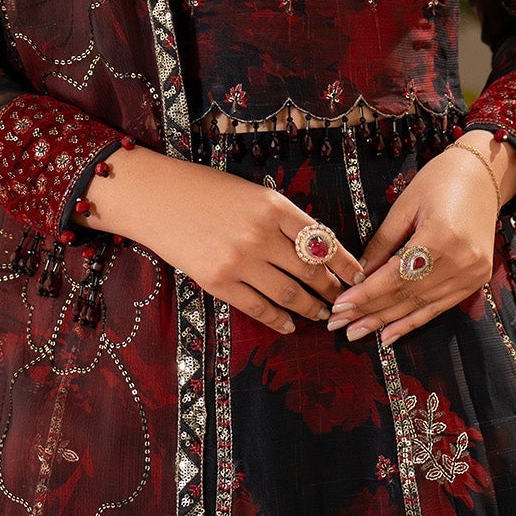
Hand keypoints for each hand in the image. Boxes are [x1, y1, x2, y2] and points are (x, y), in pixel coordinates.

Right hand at [81, 147, 363, 334]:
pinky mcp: (218, 281)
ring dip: (310, 307)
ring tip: (322, 314)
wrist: (155, 198)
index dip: (345, 262)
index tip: (359, 275)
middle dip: (332, 289)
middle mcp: (261, 233)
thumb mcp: (252, 193)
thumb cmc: (206, 191)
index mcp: (274, 205)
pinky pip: (258, 307)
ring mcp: (240, 260)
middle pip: (311, 270)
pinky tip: (289, 325)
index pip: (323, 239)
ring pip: (289, 293)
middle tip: (344, 300)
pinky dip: (278, 319)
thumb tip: (318, 250)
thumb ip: (283, 219)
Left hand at [326, 132, 515, 348]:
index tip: (338, 307)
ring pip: (421, 306)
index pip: (394, 276)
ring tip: (357, 333)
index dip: (365, 295)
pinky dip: (413, 321)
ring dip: (387, 322)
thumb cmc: (439, 181)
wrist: (483, 175)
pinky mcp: (477, 280)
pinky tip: (390, 334)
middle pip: (406, 295)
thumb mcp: (404, 207)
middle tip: (338, 325)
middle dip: (369, 312)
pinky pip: (440, 306)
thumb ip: (381, 245)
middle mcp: (461, 261)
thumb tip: (357, 279)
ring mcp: (473, 273)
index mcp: (441, 237)